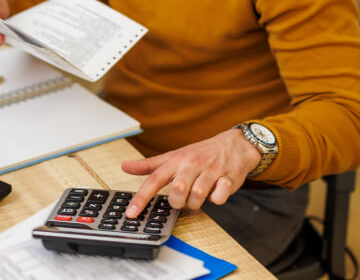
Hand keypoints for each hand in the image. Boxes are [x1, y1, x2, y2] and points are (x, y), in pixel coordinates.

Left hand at [121, 128, 261, 217]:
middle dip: (177, 201)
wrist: (234, 145)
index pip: (154, 179)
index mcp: (176, 161)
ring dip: (196, 202)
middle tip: (183, 197)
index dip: (141, 197)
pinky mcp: (228, 179)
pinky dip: (216, 199)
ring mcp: (210, 171)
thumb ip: (149, 165)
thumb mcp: (173, 156)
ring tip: (199, 194)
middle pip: (177, 190)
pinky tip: (216, 190)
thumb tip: (125, 166)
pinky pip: (219, 199)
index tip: (131, 213)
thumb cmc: (201, 153)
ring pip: (197, 197)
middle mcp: (191, 165)